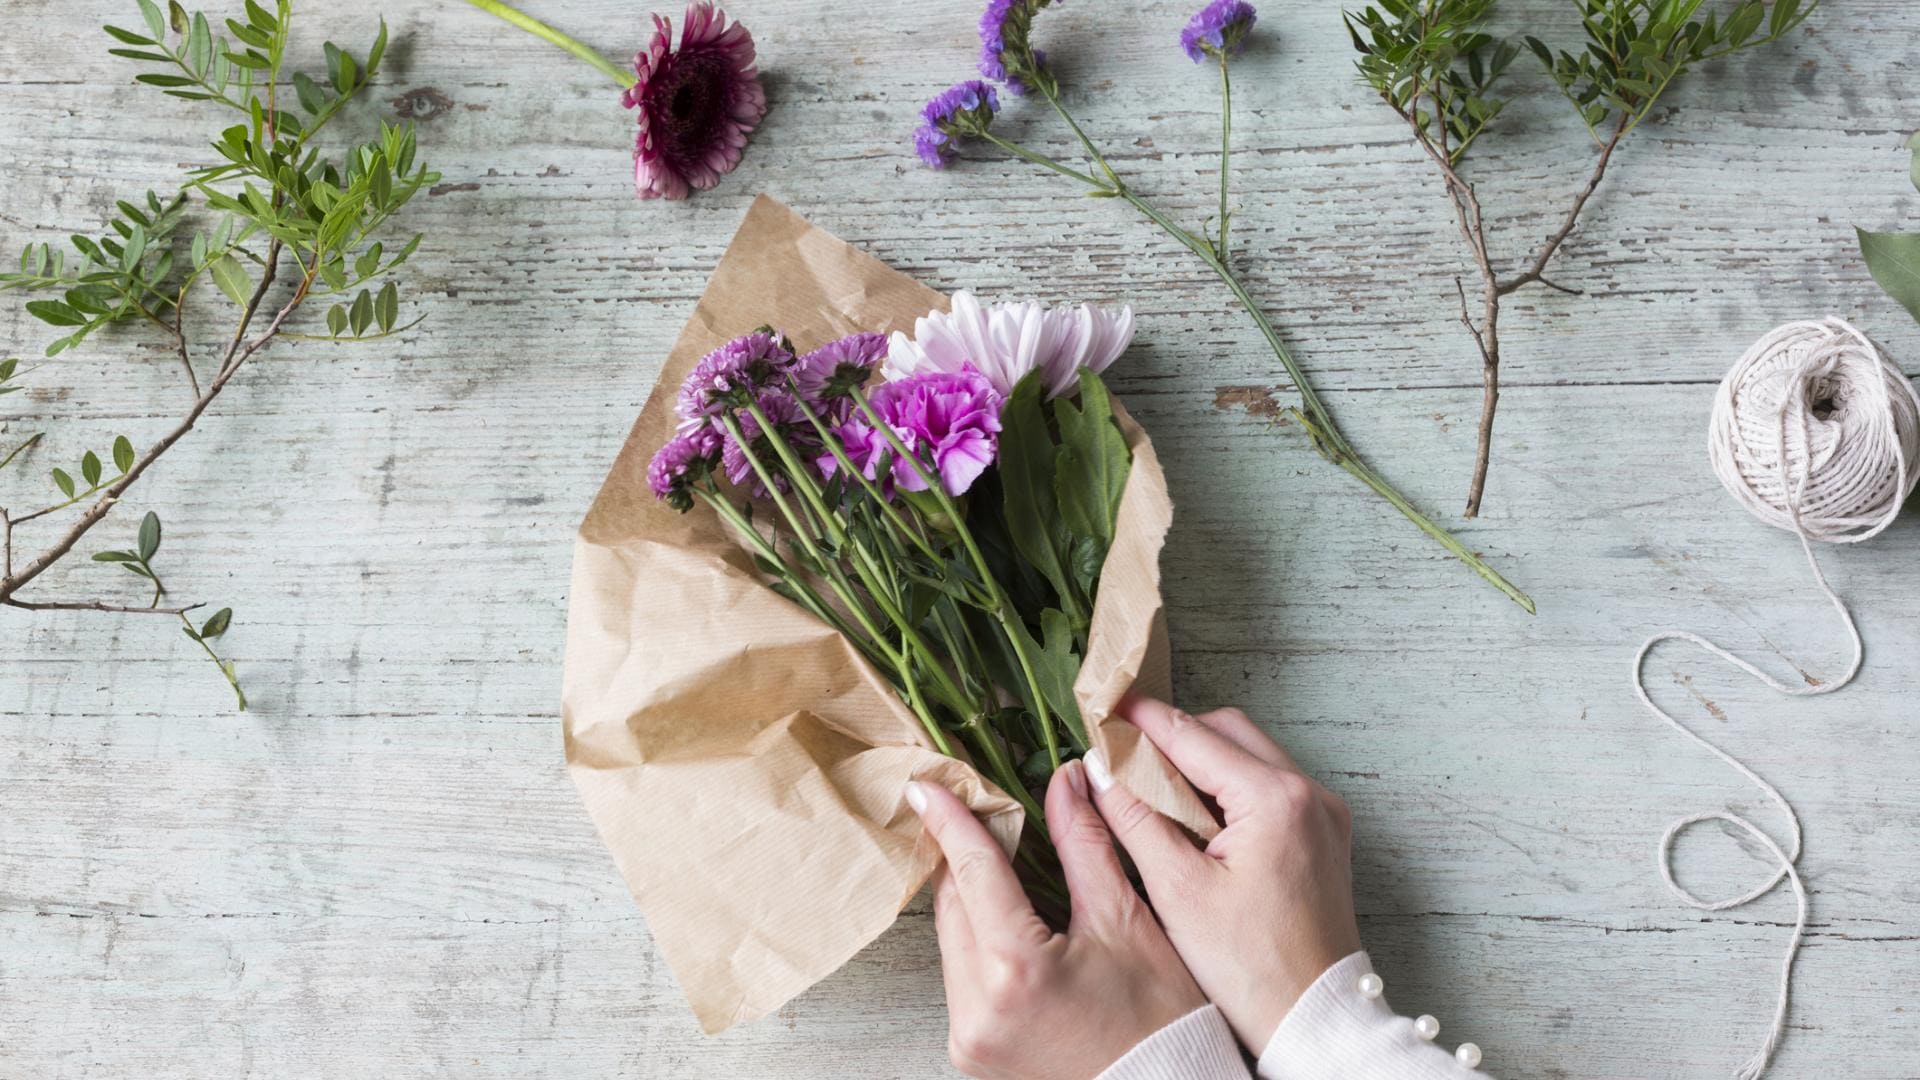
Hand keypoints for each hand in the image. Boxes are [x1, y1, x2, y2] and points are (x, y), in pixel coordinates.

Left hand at [908, 761, 1207, 1078]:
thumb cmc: (1162, 1018)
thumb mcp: (1125, 918)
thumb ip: (1084, 844)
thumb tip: (1066, 781)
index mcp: (1017, 969)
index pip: (973, 872)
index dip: (952, 820)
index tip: (929, 786)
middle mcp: (978, 1009)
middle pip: (953, 905)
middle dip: (963, 855)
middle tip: (975, 811)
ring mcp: (969, 1036)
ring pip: (952, 940)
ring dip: (969, 898)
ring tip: (996, 861)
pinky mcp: (971, 1051)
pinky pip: (960, 977)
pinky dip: (977, 941)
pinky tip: (1002, 920)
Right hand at [1085, 697, 1359, 1052]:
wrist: (1313, 1017)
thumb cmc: (1250, 967)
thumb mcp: (1177, 891)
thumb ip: (1134, 819)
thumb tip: (1099, 771)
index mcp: (1277, 801)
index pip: (1195, 737)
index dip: (1143, 722)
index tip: (1105, 709)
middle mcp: (1310, 795)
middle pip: (1228, 732)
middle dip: (1174, 734)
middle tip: (1123, 749)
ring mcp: (1323, 814)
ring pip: (1251, 755)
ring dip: (1202, 759)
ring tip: (1151, 783)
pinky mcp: (1323, 834)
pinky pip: (1270, 786)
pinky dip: (1229, 786)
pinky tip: (1193, 813)